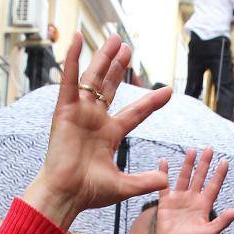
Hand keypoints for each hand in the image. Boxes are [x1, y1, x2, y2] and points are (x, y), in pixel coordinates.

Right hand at [24, 34, 171, 229]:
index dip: (151, 102)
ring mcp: (80, 114)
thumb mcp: (124, 186)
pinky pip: (70, 81)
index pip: (136, 113)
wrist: (67, 195)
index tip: (168, 91)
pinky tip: (78, 40)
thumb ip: (145, 181)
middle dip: (119, 68)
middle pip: (111, 88)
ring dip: (103, 59)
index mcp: (110, 135)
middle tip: (128, 49)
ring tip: (115, 39)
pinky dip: (73, 60)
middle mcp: (95, 121)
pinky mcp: (64, 111)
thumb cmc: (89, 193)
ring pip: (94, 80)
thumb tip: (166, 181)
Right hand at [152, 148, 233, 233]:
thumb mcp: (210, 232)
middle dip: (204, 163)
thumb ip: (223, 221)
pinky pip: (164, 185)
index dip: (219, 174)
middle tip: (209, 148)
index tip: (225, 160)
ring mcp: (179, 199)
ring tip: (191, 150)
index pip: (213, 186)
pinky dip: (164, 173)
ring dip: (188, 164)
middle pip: (200, 177)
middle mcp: (192, 200)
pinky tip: (164, 161)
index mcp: (204, 206)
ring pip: (184, 177)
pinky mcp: (166, 202)